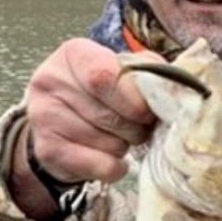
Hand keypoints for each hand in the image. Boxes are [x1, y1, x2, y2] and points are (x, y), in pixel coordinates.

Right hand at [11, 39, 157, 217]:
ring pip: (109, 143)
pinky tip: (110, 157)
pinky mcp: (48, 150)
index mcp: (74, 54)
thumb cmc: (98, 94)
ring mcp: (44, 117)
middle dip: (136, 127)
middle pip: (111, 114)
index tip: (147, 111)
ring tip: (116, 137)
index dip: (134, 100)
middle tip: (136, 126)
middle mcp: (51, 81)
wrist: (58, 124)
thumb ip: (149, 72)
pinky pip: (101, 166)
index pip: (106, 76)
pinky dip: (116, 167)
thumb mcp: (121, 70)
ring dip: (124, 146)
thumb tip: (177, 89)